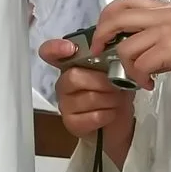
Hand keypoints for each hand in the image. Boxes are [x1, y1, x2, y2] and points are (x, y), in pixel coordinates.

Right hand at [40, 35, 137, 165]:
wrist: (119, 120)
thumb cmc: (115, 92)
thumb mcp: (117, 71)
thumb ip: (111, 60)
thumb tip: (116, 56)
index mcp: (72, 65)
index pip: (51, 52)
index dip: (56, 48)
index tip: (70, 48)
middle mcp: (64, 83)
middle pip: (73, 77)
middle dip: (101, 82)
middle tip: (116, 86)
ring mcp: (65, 104)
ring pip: (88, 98)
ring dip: (109, 99)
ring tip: (116, 100)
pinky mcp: (71, 123)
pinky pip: (92, 116)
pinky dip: (108, 114)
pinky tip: (111, 113)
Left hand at [96, 0, 170, 96]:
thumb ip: (159, 37)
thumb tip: (135, 51)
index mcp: (167, 8)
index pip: (126, 0)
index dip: (107, 16)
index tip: (102, 35)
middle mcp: (165, 14)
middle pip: (117, 17)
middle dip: (101, 37)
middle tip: (101, 54)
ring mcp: (168, 30)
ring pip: (126, 46)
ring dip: (126, 67)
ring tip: (140, 78)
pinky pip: (140, 65)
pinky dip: (141, 78)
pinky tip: (151, 84)